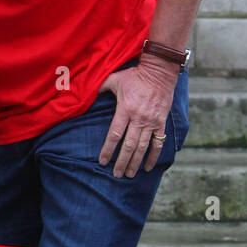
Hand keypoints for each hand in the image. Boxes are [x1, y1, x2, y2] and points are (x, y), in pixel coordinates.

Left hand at [98, 59, 176, 177]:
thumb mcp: (114, 79)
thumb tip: (84, 94)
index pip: (115, 134)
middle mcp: (139, 118)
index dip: (108, 149)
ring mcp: (151, 122)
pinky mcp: (161, 122)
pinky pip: (158, 143)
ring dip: (135, 163)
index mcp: (125, 109)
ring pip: (142, 147)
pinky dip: (153, 156)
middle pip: (129, 145)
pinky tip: (148, 167)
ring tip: (129, 175)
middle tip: (116, 174)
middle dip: (122, 162)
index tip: (103, 161)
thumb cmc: (134, 76)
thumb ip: (100, 88)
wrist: (160, 72)